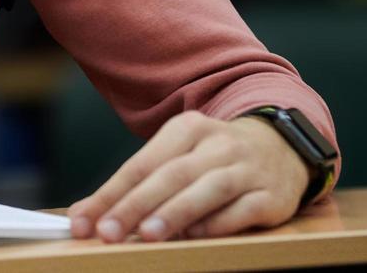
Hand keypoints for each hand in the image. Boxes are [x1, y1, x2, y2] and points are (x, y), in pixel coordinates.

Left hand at [68, 111, 308, 241]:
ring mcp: (247, 169)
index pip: (141, 164)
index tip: (84, 221)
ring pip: (208, 189)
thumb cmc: (213, 159)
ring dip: (175, 212)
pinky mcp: (272, 196)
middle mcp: (217, 145)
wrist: (282, 147)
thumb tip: (86, 215)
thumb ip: (137, 185)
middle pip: (170, 175)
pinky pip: (243, 210)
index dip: (110, 194)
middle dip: (135, 205)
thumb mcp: (177, 157)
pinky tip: (195, 237)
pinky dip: (218, 224)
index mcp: (187, 129)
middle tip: (108, 232)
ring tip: (147, 235)